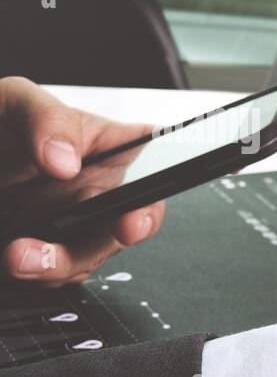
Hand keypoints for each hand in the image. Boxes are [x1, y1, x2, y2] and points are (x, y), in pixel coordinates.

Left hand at [0, 77, 162, 285]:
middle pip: (131, 225)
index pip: (161, 172)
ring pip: (92, 256)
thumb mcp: (19, 102)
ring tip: (20, 257)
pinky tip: (15, 259)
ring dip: (61, 264)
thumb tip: (65, 161)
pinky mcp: (49, 249)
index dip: (155, 199)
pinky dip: (40, 273)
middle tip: (92, 239)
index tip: (134, 220)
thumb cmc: (0, 123)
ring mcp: (77, 223)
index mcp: (114, 149)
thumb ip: (50, 120)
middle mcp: (104, 190)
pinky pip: (59, 273)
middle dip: (113, 240)